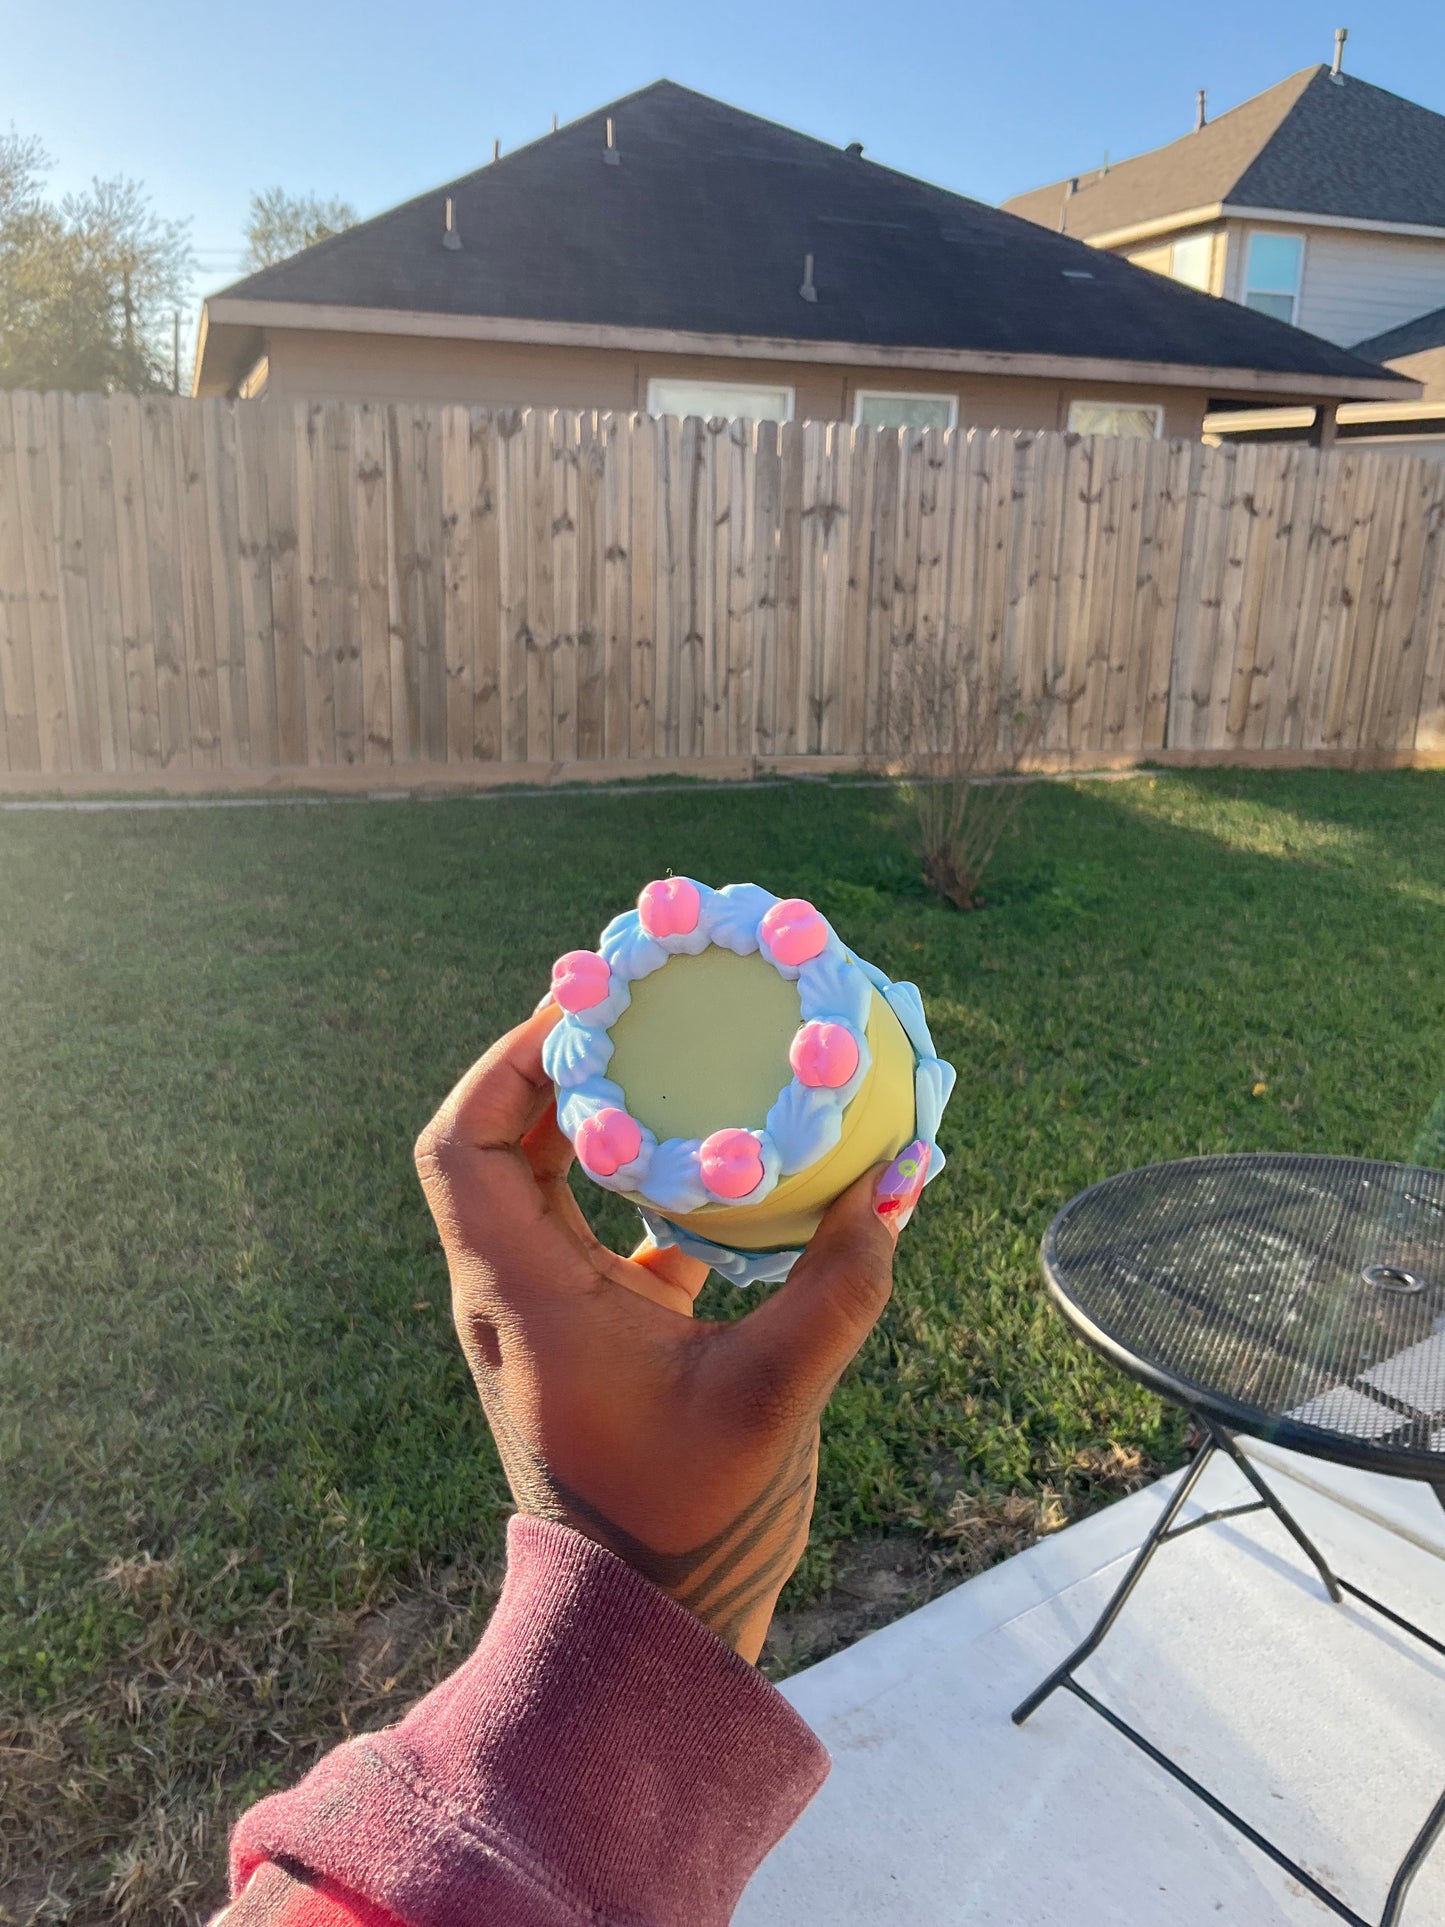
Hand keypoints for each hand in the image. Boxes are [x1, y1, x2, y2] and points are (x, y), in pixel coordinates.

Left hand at [414, 1005, 915, 1663]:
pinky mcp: (589, 1335)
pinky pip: (596, 1228)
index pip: (464, 1147)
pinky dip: (642, 1182)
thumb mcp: (772, 1403)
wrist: (649, 1626)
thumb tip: (886, 1190)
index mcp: (522, 1298)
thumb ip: (835, 1293)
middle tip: (637, 1008)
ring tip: (673, 1058)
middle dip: (560, 1067)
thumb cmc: (688, 1525)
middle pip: (499, 1144)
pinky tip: (721, 1167)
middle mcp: (514, 1295)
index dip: (507, 1063)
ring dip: (597, 1119)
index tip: (582, 1008)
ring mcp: (547, 1316)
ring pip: (545, 1183)